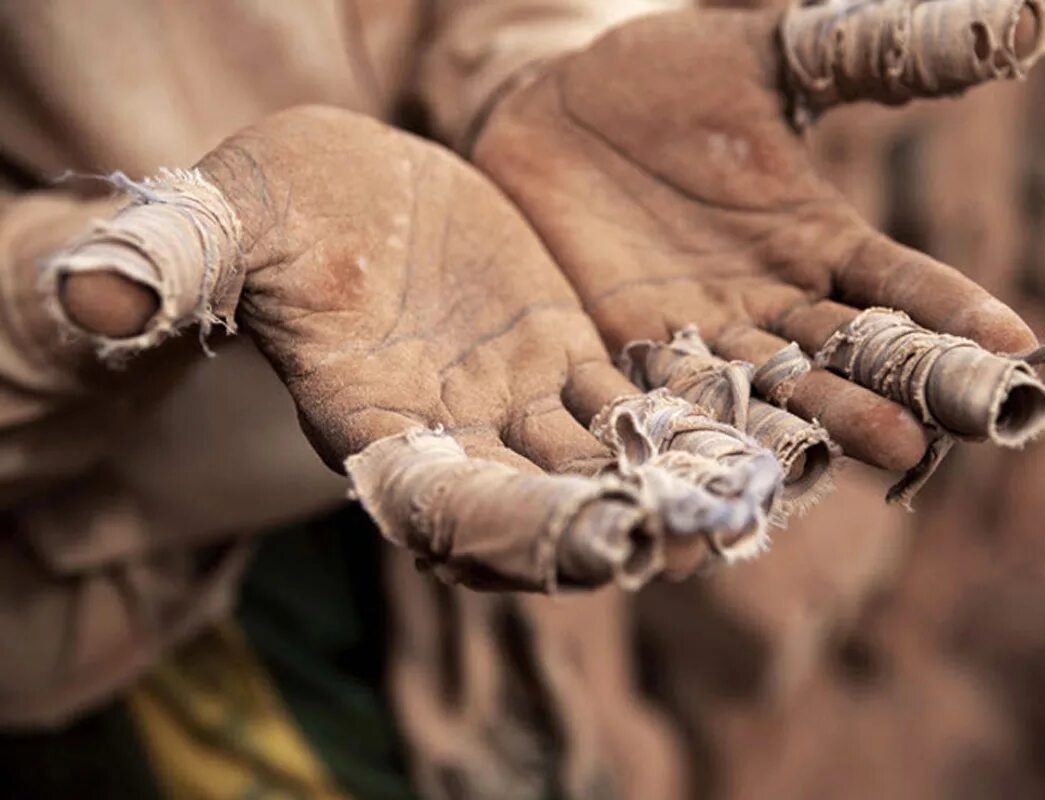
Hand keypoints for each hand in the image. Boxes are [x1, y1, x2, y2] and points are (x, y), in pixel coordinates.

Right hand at [48, 106, 784, 589]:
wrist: (333, 188)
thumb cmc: (267, 213)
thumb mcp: (220, 226)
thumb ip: (172, 265)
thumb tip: (86, 286)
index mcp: (373, 433)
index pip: (442, 510)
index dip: (515, 532)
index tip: (599, 542)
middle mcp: (457, 441)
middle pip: (547, 507)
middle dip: (625, 522)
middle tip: (712, 529)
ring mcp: (518, 406)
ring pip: (609, 458)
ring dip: (683, 474)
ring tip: (770, 476)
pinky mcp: (566, 359)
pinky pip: (638, 395)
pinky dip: (695, 407)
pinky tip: (763, 401)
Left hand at [472, 0, 1044, 472]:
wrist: (549, 108)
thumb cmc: (663, 75)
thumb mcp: (762, 56)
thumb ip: (860, 57)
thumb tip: (1007, 23)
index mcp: (817, 235)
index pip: (900, 280)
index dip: (952, 311)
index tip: (1013, 345)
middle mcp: (770, 298)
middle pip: (841, 355)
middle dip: (882, 393)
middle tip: (930, 435)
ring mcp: (698, 328)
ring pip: (763, 389)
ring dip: (801, 429)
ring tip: (829, 467)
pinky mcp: (625, 344)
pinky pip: (667, 392)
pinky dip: (695, 428)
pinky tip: (718, 466)